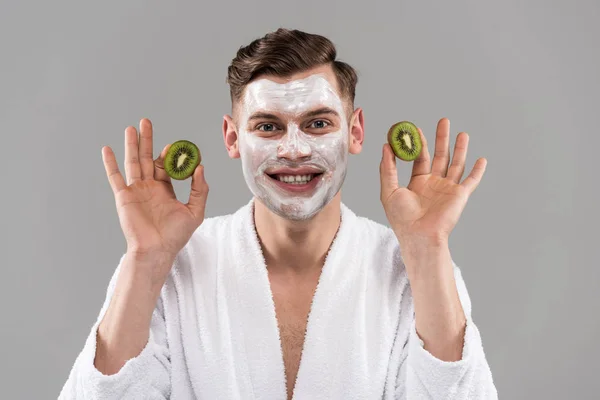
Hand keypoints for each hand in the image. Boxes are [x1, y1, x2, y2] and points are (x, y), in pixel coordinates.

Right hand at [101, 118, 208, 264]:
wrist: (157, 250)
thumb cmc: (176, 236)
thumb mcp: (195, 211)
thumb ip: (200, 189)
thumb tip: (201, 167)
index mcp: (165, 189)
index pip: (167, 165)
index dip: (172, 155)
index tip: (177, 145)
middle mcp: (149, 187)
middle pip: (147, 158)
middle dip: (147, 139)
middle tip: (146, 121)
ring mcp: (136, 191)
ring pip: (133, 162)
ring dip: (131, 145)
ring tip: (131, 128)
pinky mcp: (124, 197)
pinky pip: (115, 177)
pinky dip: (110, 163)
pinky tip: (107, 148)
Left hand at [379, 118, 486, 244]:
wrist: (418, 236)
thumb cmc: (401, 218)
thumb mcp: (388, 190)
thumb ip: (387, 168)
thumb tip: (385, 146)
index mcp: (418, 182)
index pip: (419, 157)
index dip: (418, 143)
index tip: (415, 128)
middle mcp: (434, 183)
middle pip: (439, 155)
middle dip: (441, 138)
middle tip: (443, 120)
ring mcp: (448, 189)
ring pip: (456, 164)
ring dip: (460, 149)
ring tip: (462, 133)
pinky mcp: (460, 195)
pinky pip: (471, 181)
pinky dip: (477, 170)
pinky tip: (481, 159)